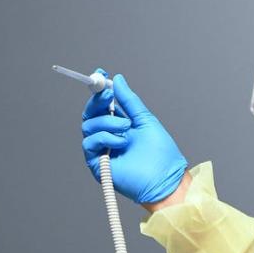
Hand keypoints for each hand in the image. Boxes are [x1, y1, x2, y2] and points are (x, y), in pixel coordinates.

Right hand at [82, 71, 187, 203]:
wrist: (165, 178)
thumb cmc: (160, 154)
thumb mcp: (144, 119)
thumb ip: (129, 101)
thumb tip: (118, 80)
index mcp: (119, 125)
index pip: (102, 105)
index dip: (99, 90)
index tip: (101, 74)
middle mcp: (108, 136)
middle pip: (90, 114)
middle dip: (98, 101)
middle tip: (109, 95)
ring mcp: (102, 150)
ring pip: (88, 126)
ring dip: (108, 123)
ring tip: (126, 129)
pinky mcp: (98, 164)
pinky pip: (90, 143)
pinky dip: (105, 138)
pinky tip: (121, 142)